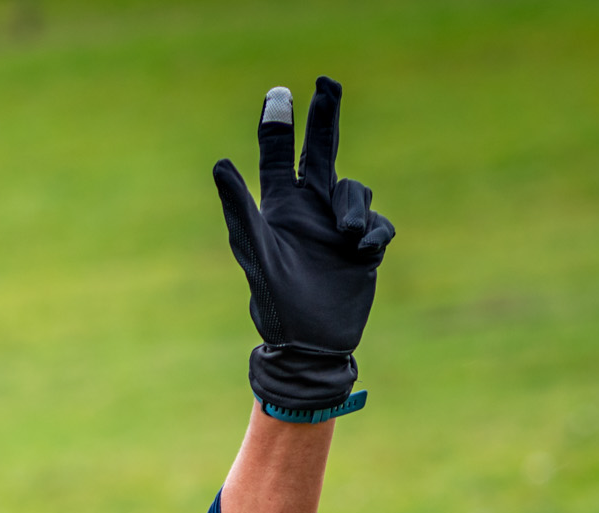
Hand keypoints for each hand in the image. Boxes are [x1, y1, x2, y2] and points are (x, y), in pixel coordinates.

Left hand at [213, 77, 393, 413]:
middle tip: (327, 83)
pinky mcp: (364, 247)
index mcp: (280, 210)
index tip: (282, 92)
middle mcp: (309, 212)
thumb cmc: (276, 303)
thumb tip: (220, 164)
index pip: (282, 157)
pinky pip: (378, 224)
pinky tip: (361, 256)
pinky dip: (373, 234)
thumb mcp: (257, 253)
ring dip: (354, 210)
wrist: (312, 344)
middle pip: (323, 153)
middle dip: (325, 119)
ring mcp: (338, 228)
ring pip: (355, 192)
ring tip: (348, 239)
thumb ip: (241, 208)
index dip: (280, 126)